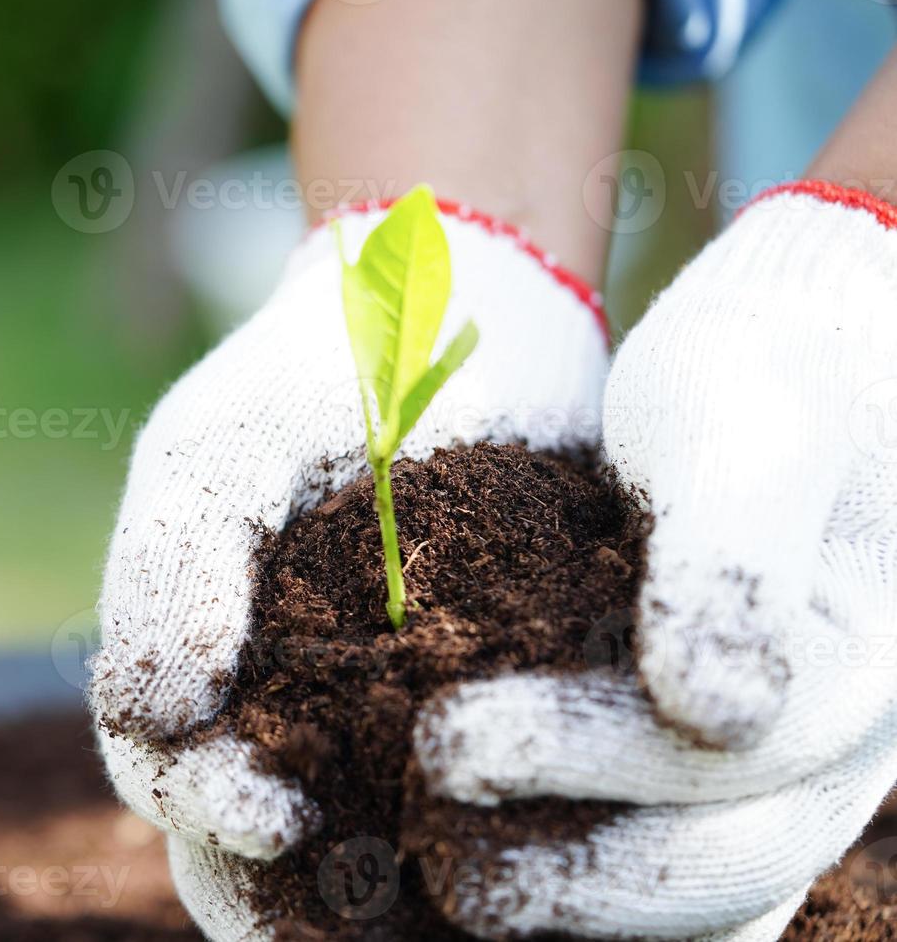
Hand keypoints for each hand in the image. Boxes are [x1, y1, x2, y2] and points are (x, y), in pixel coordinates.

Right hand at [86, 199, 608, 937]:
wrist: (459, 313)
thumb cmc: (315, 374)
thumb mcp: (217, 452)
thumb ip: (169, 572)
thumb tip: (164, 716)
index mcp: (198, 662)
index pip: (169, 777)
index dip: (206, 818)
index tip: (275, 818)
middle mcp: (278, 707)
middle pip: (250, 849)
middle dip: (283, 901)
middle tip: (352, 916)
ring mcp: (378, 715)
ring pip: (357, 850)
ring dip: (376, 903)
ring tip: (436, 925)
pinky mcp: (481, 705)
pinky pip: (469, 806)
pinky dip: (478, 852)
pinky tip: (522, 870)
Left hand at [415, 182, 896, 938]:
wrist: (787, 377)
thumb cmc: (762, 386)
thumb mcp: (748, 436)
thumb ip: (735, 560)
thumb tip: (716, 714)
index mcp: (838, 675)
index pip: (713, 762)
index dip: (576, 765)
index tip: (445, 742)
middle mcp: (824, 758)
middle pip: (713, 867)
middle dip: (564, 875)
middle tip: (425, 845)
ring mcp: (781, 783)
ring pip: (700, 906)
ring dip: (575, 922)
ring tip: (438, 898)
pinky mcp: (719, 786)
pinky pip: (669, 889)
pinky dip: (587, 917)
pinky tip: (471, 913)